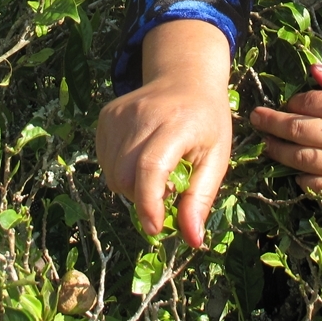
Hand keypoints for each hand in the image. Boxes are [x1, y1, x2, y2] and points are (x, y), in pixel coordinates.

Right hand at [96, 20, 232, 247]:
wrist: (186, 79)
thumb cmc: (207, 123)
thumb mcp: (216, 159)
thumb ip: (201, 199)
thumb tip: (192, 241)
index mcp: (178, 123)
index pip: (151, 166)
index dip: (149, 203)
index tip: (155, 228)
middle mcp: (144, 114)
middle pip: (124, 175)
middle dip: (141, 197)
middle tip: (166, 189)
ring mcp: (120, 113)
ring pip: (111, 172)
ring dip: (131, 184)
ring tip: (155, 169)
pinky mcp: (106, 115)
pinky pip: (104, 159)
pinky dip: (120, 169)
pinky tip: (139, 156)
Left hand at [250, 64, 321, 210]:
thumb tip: (314, 71)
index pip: (309, 101)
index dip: (293, 100)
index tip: (287, 101)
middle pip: (297, 130)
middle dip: (272, 123)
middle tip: (255, 119)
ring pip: (301, 160)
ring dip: (279, 152)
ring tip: (266, 144)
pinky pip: (319, 188)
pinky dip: (302, 181)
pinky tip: (294, 174)